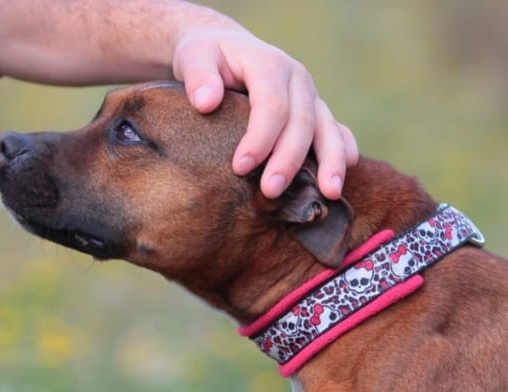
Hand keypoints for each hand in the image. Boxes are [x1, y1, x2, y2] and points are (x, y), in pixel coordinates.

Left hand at [172, 27, 358, 199]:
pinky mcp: (314, 109)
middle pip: (301, 122)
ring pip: (327, 128)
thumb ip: (198, 76)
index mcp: (269, 64)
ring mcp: (309, 94)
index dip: (259, 139)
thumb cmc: (206, 56)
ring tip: (329, 193)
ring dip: (331, 161)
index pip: (271, 106)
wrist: (224, 47)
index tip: (240, 167)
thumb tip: (206, 102)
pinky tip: (348, 169)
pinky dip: (343, 148)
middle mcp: (297, 78)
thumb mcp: (194, 57)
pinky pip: (336, 128)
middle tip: (271, 191)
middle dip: (288, 160)